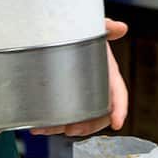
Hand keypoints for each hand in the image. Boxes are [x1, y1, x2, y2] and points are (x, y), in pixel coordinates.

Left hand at [30, 17, 128, 137]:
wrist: (59, 29)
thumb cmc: (81, 30)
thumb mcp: (93, 27)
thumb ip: (105, 27)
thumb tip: (119, 27)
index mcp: (107, 73)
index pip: (118, 94)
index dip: (119, 109)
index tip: (117, 123)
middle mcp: (95, 88)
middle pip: (97, 115)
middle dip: (87, 126)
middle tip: (72, 129)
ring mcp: (79, 95)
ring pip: (77, 120)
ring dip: (63, 128)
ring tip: (48, 129)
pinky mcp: (62, 98)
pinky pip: (60, 116)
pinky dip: (49, 124)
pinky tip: (38, 126)